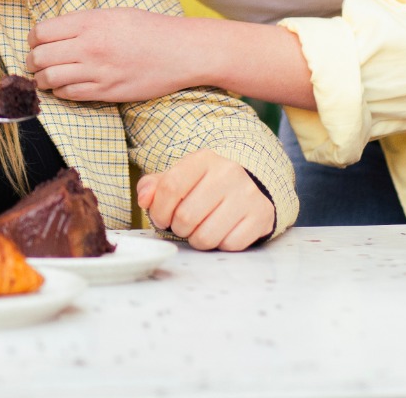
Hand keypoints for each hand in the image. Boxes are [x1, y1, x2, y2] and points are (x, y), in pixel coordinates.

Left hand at [27, 8, 193, 101]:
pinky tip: (63, 87)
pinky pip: (70, 95)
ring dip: (41, 79)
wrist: (181, 51)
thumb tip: (54, 32)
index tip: (35, 43)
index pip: (41, 32)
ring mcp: (97, 71)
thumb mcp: (112, 14)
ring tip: (43, 77)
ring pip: (50, 79)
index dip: (32, 39)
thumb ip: (82, 22)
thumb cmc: (148, 28)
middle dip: (32, 61)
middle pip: (40, 57)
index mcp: (88, 22)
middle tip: (34, 62)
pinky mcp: (107, 92)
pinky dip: (60, 92)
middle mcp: (89, 46)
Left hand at [137, 150, 273, 250]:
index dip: (158, 210)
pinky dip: (220, 245)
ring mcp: (247, 195)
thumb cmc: (206, 185)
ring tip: (199, 229)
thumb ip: (154, 186)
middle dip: (178, 228)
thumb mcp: (179, 177)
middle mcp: (228, 173)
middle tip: (182, 225)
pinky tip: (221, 232)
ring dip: (197, 240)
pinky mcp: (261, 216)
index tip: (160, 219)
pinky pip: (229, 245)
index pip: (170, 187)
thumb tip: (144, 199)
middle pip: (186, 216)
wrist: (250, 186)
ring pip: (207, 236)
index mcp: (203, 159)